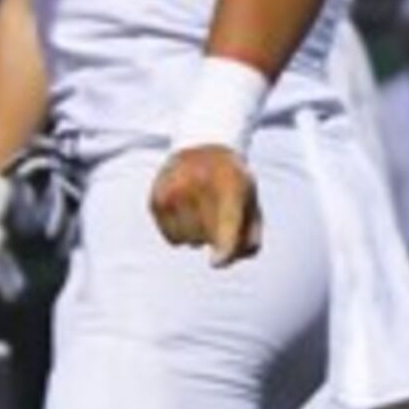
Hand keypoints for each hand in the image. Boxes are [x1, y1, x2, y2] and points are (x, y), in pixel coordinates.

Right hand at [149, 145, 261, 264]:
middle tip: (219, 213)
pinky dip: (182, 234)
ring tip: (202, 210)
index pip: (225, 223)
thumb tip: (222, 262)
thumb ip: (249, 239)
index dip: (224, 248)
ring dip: (198, 236)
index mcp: (230, 185)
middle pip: (208, 239)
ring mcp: (174, 192)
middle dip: (217, 237)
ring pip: (189, 242)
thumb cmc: (233, 182)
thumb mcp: (252, 203)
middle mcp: (198, 185)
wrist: (203, 146)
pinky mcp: (157, 200)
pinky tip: (187, 212)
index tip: (217, 262)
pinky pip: (172, 239)